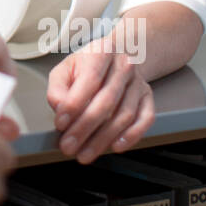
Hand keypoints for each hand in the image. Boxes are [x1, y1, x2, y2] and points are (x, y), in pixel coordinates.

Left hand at [45, 40, 153, 163]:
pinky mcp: (148, 97)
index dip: (74, 104)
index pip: (89, 80)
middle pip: (106, 101)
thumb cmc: (88, 65)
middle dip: (85, 129)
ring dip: (103, 138)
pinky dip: (132, 135)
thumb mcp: (66, 68)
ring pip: (124, 114)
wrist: (118, 56)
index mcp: (101, 52)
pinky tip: (116, 146)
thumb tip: (59, 108)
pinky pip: (146, 119)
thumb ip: (57, 87)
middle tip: (69, 146)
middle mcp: (124, 65)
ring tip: (85, 153)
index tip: (60, 123)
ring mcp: (138, 82)